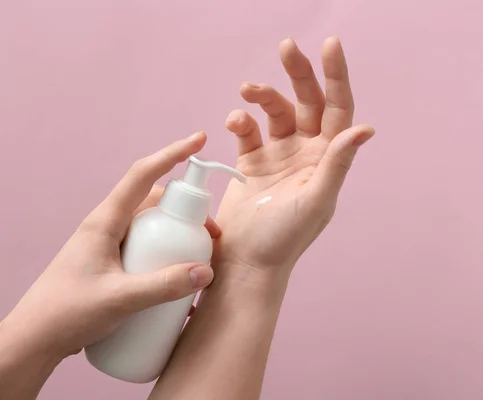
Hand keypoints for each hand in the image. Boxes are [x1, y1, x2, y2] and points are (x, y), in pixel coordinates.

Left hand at [1, 133, 215, 360]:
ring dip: (177, 237)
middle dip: (187, 211)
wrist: (34, 341)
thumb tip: (205, 271)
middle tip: (210, 236)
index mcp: (105, 221)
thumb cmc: (66, 314)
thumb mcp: (120, 299)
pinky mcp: (112, 264)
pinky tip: (178, 285)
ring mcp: (110, 245)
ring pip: (152, 228)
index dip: (172, 153)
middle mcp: (108, 226)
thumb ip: (165, 286)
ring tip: (198, 262)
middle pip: (155, 203)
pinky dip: (166, 257)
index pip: (143, 175)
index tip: (199, 140)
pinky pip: (146, 249)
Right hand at [215, 37, 373, 275]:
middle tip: (287, 46)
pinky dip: (242, 121)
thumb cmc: (285, 238)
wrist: (247, 262)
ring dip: (264, 95)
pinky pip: (249, 130)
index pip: (338, 109)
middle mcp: (306, 152)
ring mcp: (278, 155)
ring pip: (276, 111)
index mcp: (327, 159)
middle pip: (307, 101)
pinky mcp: (251, 161)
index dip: (337, 77)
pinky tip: (235, 123)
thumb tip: (365, 128)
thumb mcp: (316, 201)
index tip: (330, 45)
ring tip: (247, 91)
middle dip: (299, 73)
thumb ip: (337, 164)